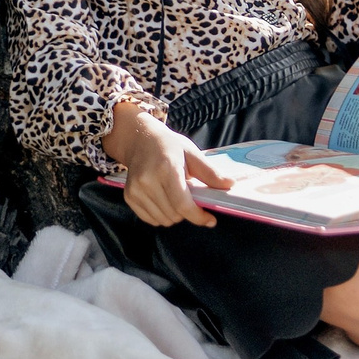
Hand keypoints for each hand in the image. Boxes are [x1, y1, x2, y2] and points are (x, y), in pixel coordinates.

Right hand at [100, 99, 232, 227]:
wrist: (139, 138)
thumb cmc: (168, 145)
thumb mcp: (192, 153)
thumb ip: (210, 172)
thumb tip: (229, 185)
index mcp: (166, 168)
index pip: (182, 204)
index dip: (198, 216)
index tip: (210, 220)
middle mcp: (147, 180)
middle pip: (174, 215)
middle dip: (188, 213)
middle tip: (191, 199)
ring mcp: (135, 190)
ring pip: (163, 220)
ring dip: (175, 215)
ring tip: (176, 198)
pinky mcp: (129, 197)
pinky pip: (151, 220)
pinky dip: (162, 216)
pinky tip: (164, 200)